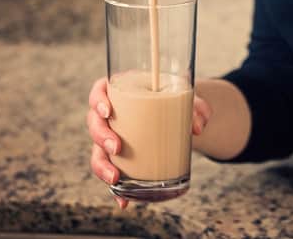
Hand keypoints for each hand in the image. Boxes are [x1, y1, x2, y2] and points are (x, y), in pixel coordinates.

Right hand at [86, 76, 211, 209]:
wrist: (182, 119)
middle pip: (94, 123)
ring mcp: (113, 139)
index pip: (99, 91)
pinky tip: (123, 202)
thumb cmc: (179, 102)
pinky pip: (113, 173)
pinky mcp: (120, 160)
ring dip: (102, 167)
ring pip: (97, 151)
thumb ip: (198, 108)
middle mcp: (111, 117)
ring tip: (115, 178)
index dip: (97, 100)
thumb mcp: (191, 100)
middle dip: (101, 137)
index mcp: (122, 93)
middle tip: (117, 148)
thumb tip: (198, 127)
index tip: (107, 111)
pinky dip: (117, 190)